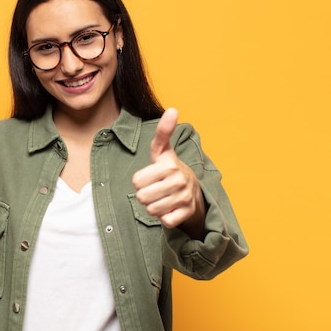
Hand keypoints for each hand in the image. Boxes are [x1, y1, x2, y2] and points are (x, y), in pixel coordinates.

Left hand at [132, 108, 205, 236]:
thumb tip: (173, 109)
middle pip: (142, 197)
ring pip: (151, 210)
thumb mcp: (163, 150)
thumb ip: (163, 131)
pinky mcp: (187, 213)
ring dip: (154, 207)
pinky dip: (164, 218)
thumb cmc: (170, 169)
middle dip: (145, 196)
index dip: (140, 181)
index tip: (150, 177)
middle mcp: (179, 180)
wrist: (194, 192)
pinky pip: (165, 221)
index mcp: (169, 165)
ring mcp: (184, 198)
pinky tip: (170, 209)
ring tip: (162, 198)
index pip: (137, 181)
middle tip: (155, 190)